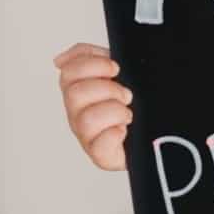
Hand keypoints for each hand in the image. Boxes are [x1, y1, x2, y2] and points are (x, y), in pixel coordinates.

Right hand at [53, 41, 132, 168]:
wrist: (154, 135)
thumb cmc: (134, 103)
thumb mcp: (118, 74)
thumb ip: (94, 58)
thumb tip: (60, 60)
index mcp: (78, 89)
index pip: (69, 69)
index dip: (93, 64)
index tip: (115, 68)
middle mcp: (77, 112)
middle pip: (75, 93)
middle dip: (107, 88)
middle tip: (126, 95)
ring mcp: (86, 134)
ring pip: (87, 119)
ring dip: (114, 111)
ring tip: (127, 114)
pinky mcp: (100, 155)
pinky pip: (100, 145)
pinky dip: (115, 134)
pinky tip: (124, 130)